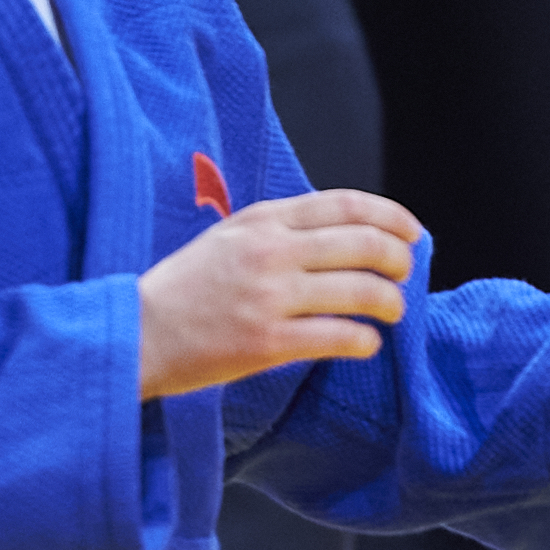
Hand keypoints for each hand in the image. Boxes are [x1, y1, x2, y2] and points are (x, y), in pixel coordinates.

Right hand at [136, 190, 422, 399]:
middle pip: (364, 244)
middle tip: (405, 274)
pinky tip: (365, 344)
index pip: (346, 205)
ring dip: (390, 302)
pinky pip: (339, 337)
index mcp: (262, 220)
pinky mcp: (266, 341)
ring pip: (361, 291)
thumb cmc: (184, 288)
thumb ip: (279, 230)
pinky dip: (364, 341)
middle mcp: (270, 252)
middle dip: (399, 260)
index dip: (391, 217)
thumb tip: (344, 237)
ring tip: (391, 311)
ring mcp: (269, 297)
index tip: (412, 233)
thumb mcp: (228, 238)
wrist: (136, 331)